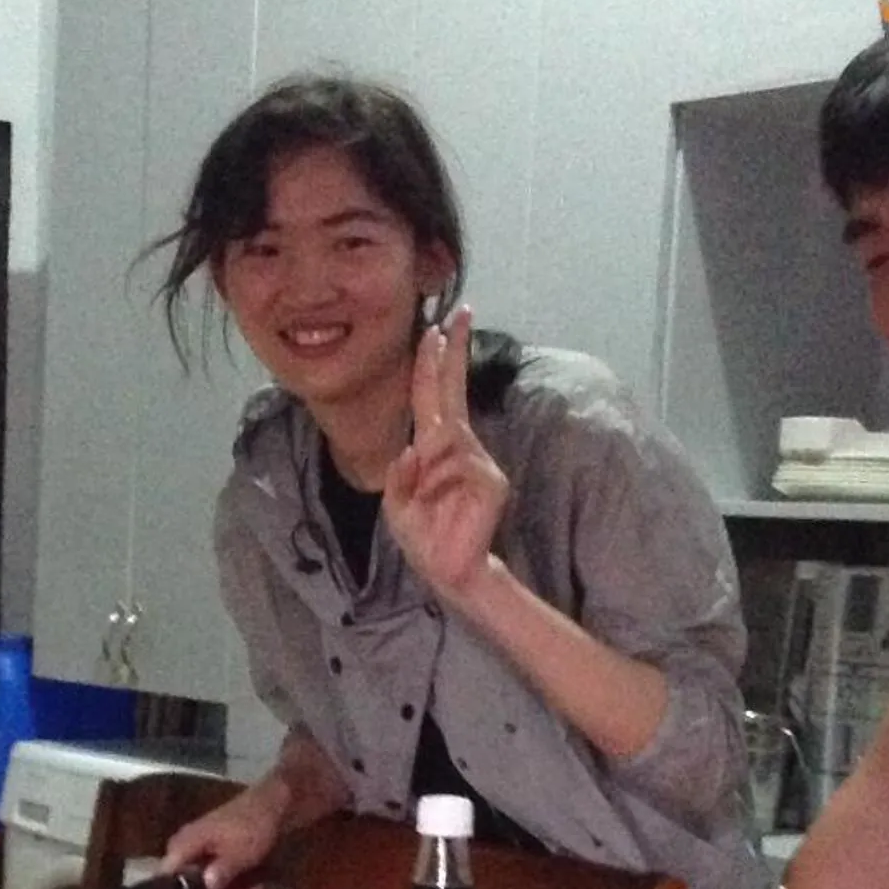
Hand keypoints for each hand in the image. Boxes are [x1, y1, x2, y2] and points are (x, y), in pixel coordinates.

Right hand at [161, 783, 285, 888]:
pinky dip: (236, 886)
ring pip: (208, 887)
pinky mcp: (219, 857)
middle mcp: (188, 851)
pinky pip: (220, 879)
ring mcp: (204, 854)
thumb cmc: (253, 825)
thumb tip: (208, 886)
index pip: (166, 877)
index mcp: (184, 846)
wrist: (275, 805)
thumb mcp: (240, 852)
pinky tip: (254, 888)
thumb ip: (222, 872)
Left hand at [382, 307, 509, 604]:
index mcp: (433, 451)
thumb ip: (399, 478)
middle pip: (452, 393)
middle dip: (452, 354)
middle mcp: (458, 450)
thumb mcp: (397, 508)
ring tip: (431, 504)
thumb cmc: (426, 541)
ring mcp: (478, 464)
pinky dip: (442, 485)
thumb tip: (411, 450)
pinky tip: (442, 504)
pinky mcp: (491, 482)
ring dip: (430, 470)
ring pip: (446, 442)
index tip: (437, 328)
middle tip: (458, 314)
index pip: (434, 398)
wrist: (452, 574)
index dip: (434, 364)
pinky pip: (458, 470)